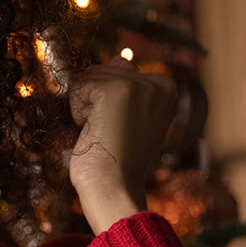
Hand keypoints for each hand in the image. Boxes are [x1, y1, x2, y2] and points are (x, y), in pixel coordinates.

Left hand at [67, 58, 177, 232]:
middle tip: (112, 133)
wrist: (115, 189)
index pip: (119, 72)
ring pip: (88, 76)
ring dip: (86, 107)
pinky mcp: (117, 90)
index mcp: (168, 89)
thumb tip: (121, 57)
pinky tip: (96, 130)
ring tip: (105, 132)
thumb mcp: (128, 119)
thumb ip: (127, 87)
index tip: (123, 129)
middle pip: (103, 70)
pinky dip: (78, 111)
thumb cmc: (118, 161)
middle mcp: (159, 82)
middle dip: (96, 102)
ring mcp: (140, 84)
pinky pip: (78, 86)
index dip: (108, 103)